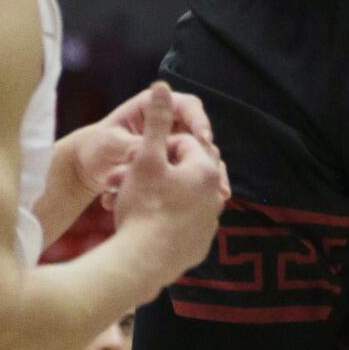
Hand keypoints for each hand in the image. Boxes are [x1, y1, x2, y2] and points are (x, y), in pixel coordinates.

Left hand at [82, 84, 229, 210]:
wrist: (89, 167)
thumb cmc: (97, 147)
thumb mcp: (111, 144)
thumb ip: (131, 145)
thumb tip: (146, 151)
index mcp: (154, 107)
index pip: (187, 106)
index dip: (199, 120)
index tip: (203, 140)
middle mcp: (168, 123)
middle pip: (200, 133)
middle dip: (210, 154)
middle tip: (218, 174)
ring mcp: (172, 144)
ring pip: (200, 156)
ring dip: (209, 175)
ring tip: (220, 194)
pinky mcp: (173, 165)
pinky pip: (192, 174)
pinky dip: (201, 188)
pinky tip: (210, 206)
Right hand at [113, 82, 227, 288]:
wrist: (139, 264)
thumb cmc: (142, 206)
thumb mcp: (146, 157)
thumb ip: (157, 120)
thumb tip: (162, 84)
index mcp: (206, 170)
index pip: (182, 145)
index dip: (156, 150)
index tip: (138, 163)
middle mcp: (215, 197)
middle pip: (183, 171)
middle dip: (158, 173)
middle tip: (132, 183)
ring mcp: (209, 225)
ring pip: (182, 198)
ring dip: (161, 196)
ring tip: (136, 205)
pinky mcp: (199, 247)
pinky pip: (183, 224)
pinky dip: (168, 220)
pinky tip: (148, 225)